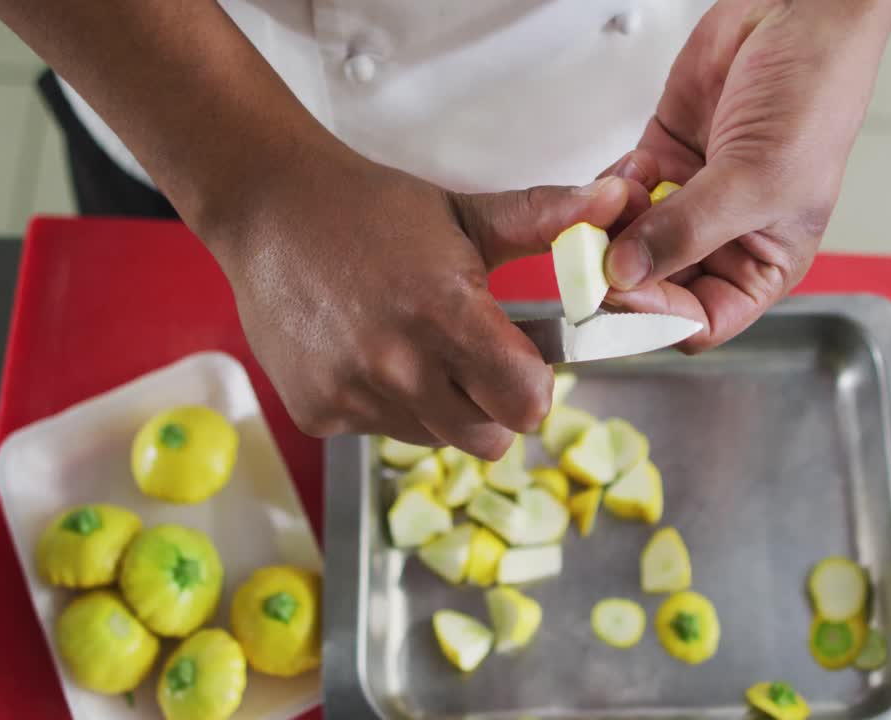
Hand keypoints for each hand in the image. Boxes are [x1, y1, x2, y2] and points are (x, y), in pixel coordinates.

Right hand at [206, 145, 629, 458]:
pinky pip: (381, 433)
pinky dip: (387, 406)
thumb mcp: (466, 213)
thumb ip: (547, 218)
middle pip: (488, 440)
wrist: (268, 208)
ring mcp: (352, 396)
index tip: (522, 359)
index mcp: (445, 315)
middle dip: (493, 406)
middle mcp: (397, 366)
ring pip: (436, 439)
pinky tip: (368, 354)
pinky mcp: (316, 414)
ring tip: (414, 346)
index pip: (526, 404)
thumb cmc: (371, 208)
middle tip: (472, 358)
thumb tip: (622, 198)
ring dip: (439, 407)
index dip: (534, 386)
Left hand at [600, 0, 890, 351]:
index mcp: (764, 262)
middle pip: (654, 285)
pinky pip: (616, 194)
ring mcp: (689, 200)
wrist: (797, 12)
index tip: (623, 294)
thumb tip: (626, 274)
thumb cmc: (815, 94)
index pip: (699, 319)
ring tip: (617, 202)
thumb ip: (687, 231)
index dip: (659, 315)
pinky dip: (608, 190)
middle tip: (594, 255)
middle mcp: (725, 239)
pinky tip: (628, 173)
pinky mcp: (661, 161)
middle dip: (623, 271)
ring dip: (611, 228)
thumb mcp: (757, 179)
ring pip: (627, 241)